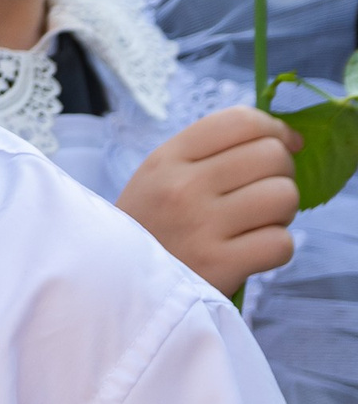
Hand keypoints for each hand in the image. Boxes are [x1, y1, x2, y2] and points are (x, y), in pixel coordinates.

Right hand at [117, 106, 300, 290]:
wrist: (115, 283)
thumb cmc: (150, 225)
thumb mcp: (159, 175)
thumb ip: (211, 151)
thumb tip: (289, 139)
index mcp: (168, 158)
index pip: (242, 121)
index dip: (276, 130)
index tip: (284, 145)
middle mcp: (182, 187)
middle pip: (272, 157)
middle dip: (279, 174)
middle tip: (258, 193)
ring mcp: (200, 227)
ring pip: (284, 197)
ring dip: (280, 212)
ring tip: (253, 222)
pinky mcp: (219, 265)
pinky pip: (282, 243)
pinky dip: (274, 247)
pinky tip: (248, 251)